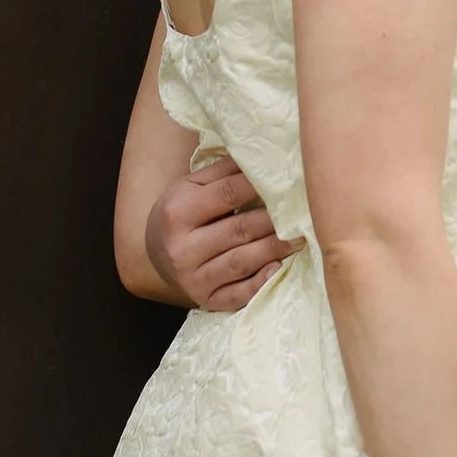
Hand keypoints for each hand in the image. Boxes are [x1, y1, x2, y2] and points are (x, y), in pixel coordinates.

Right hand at [146, 160, 298, 311]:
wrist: (153, 253)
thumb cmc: (180, 212)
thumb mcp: (190, 186)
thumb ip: (223, 172)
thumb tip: (260, 155)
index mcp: (178, 213)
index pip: (226, 195)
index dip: (258, 186)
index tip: (286, 178)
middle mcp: (182, 249)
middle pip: (238, 230)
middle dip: (273, 220)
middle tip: (303, 210)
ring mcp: (193, 279)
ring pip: (241, 262)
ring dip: (275, 248)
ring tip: (300, 236)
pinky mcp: (205, 301)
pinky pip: (237, 295)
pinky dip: (260, 283)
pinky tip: (279, 268)